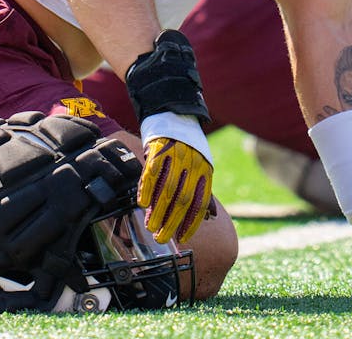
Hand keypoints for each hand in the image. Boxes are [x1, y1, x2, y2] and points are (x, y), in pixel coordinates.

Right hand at [138, 112, 213, 243]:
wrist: (174, 113)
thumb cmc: (188, 145)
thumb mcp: (201, 165)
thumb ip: (203, 189)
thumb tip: (209, 217)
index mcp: (205, 171)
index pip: (200, 202)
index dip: (191, 222)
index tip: (182, 238)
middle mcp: (193, 165)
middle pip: (183, 200)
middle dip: (172, 222)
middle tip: (162, 238)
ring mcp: (177, 156)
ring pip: (167, 189)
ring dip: (158, 211)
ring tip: (150, 226)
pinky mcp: (160, 149)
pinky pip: (153, 173)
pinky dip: (147, 190)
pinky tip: (142, 203)